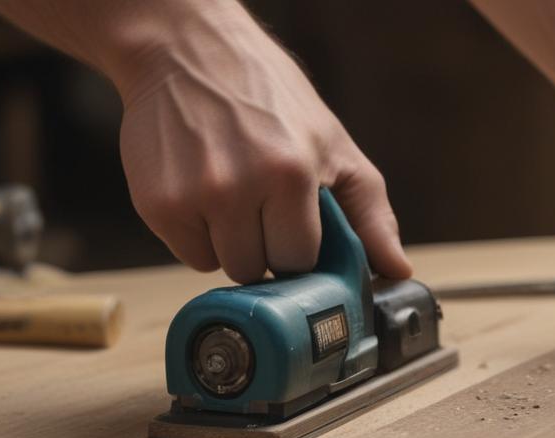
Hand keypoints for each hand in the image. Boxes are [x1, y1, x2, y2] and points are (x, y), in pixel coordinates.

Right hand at [113, 11, 410, 283]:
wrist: (187, 50)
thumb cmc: (269, 97)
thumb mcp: (335, 145)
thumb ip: (372, 214)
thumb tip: (398, 271)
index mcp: (290, 174)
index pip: (301, 260)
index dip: (301, 247)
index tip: (297, 224)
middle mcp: (237, 188)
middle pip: (259, 269)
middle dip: (266, 246)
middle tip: (263, 204)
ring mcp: (192, 198)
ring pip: (222, 267)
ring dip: (232, 243)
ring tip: (235, 194)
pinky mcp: (156, 204)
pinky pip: (189, 254)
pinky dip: (199, 235)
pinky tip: (204, 191)